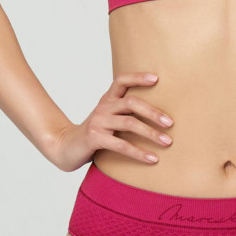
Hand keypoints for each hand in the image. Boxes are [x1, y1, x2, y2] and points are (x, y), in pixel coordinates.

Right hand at [51, 72, 173, 172]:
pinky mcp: (95, 138)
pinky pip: (121, 145)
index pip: (121, 80)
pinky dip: (139, 152)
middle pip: (131, 102)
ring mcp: (98, 122)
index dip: (138, 77)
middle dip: (153, 112)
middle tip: (170, 123)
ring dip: (151, 133)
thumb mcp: (108, 119)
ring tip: (168, 142)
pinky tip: (152, 159)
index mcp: (107, 99)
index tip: (157, 79)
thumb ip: (125, 113)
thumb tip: (159, 116)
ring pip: (130, 123)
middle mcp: (103, 107)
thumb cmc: (95, 134)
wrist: (65, 148)